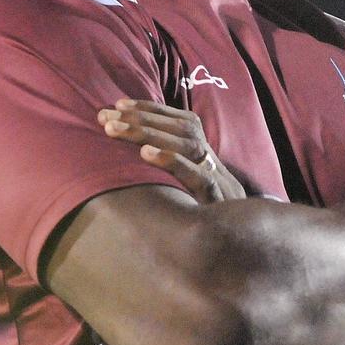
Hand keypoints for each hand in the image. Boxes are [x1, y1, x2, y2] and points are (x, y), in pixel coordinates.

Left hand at [98, 98, 245, 203]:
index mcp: (203, 151)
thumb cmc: (201, 209)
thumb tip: (129, 150)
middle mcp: (210, 158)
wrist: (239, 240)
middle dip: (140, 119)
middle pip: (180, 128)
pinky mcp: (216, 198)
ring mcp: (216, 177)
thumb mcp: (185, 184)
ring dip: (148, 133)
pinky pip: (198, 176)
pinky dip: (172, 161)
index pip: (179, 119)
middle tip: (105, 116)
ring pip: (186, 145)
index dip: (149, 108)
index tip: (118, 104)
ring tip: (114, 129)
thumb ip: (166, 165)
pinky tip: (146, 154)